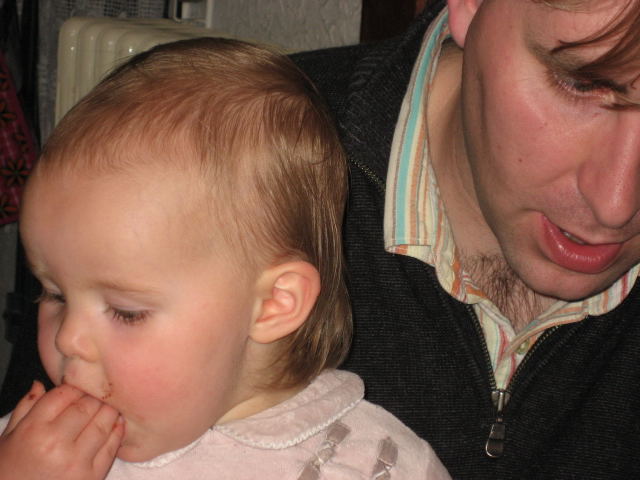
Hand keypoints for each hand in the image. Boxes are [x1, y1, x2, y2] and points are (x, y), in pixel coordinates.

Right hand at [0, 381, 123, 479]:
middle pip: (87, 405)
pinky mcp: (93, 476)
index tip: (78, 389)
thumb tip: (40, 383)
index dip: (74, 388)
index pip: (64, 394)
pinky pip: (112, 446)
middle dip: (93, 397)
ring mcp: (77, 461)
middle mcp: (56, 443)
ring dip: (109, 410)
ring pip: (104, 422)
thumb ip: (25, 408)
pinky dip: (117, 430)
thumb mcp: (8, 438)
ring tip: (107, 407)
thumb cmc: (9, 471)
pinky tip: (115, 423)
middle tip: (95, 396)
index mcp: (34, 430)